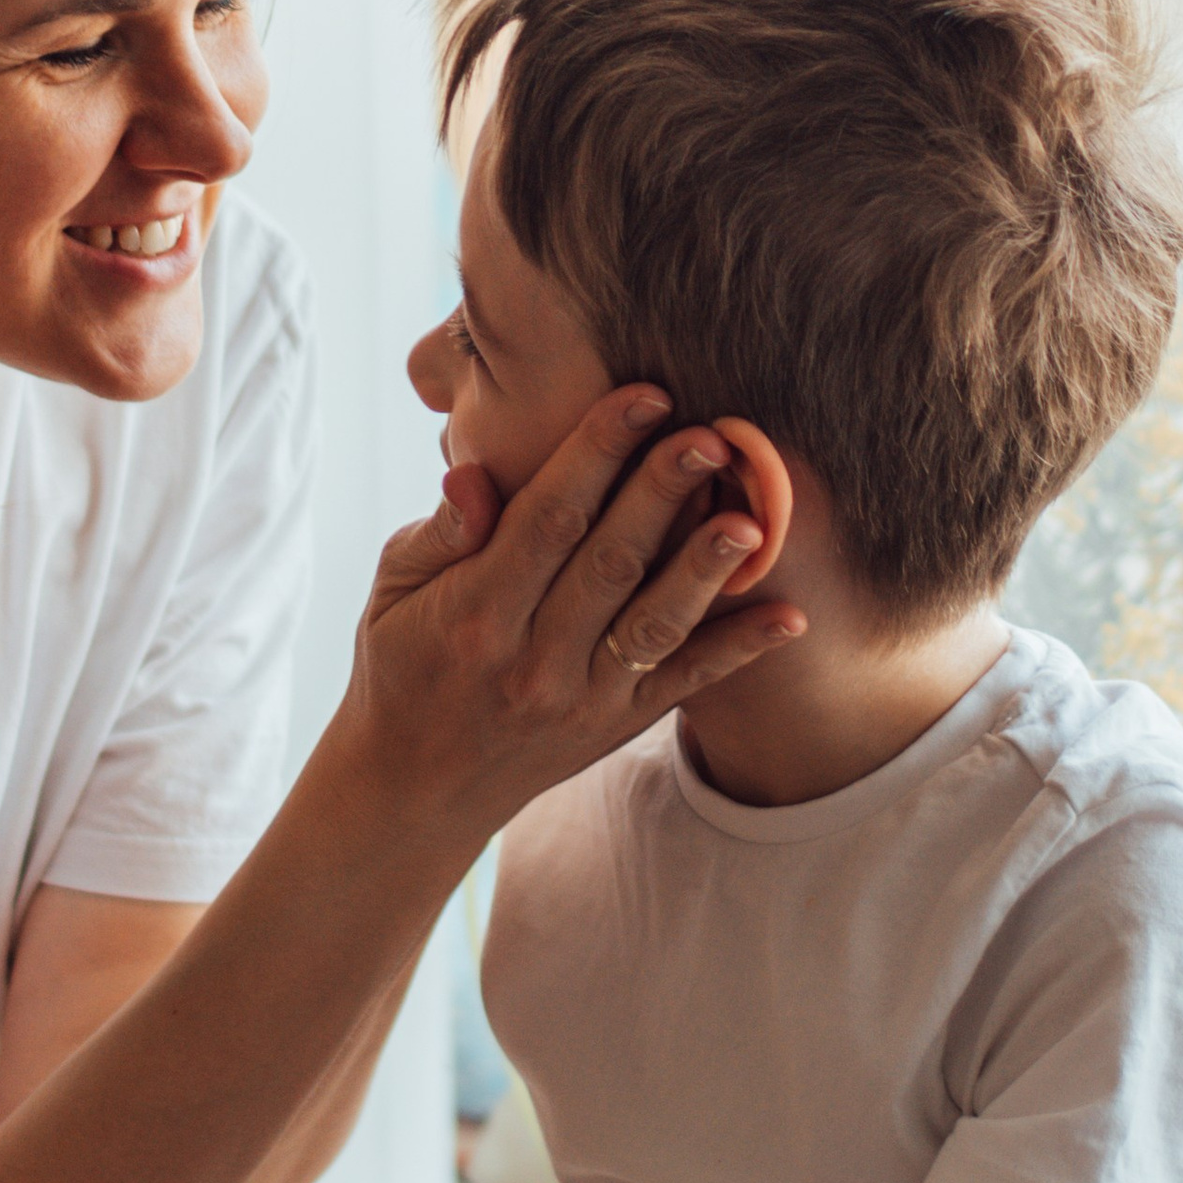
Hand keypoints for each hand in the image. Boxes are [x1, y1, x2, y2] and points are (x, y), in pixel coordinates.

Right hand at [341, 392, 803, 830]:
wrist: (416, 787)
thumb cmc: (403, 660)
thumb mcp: (394, 589)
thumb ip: (442, 533)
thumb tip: (474, 473)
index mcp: (474, 613)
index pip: (545, 519)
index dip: (596, 453)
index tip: (642, 395)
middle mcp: (532, 659)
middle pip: (608, 562)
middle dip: (662, 492)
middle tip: (711, 434)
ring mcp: (581, 698)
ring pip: (654, 624)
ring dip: (705, 569)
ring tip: (752, 517)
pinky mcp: (617, 725)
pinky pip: (684, 684)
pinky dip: (738, 651)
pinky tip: (788, 615)